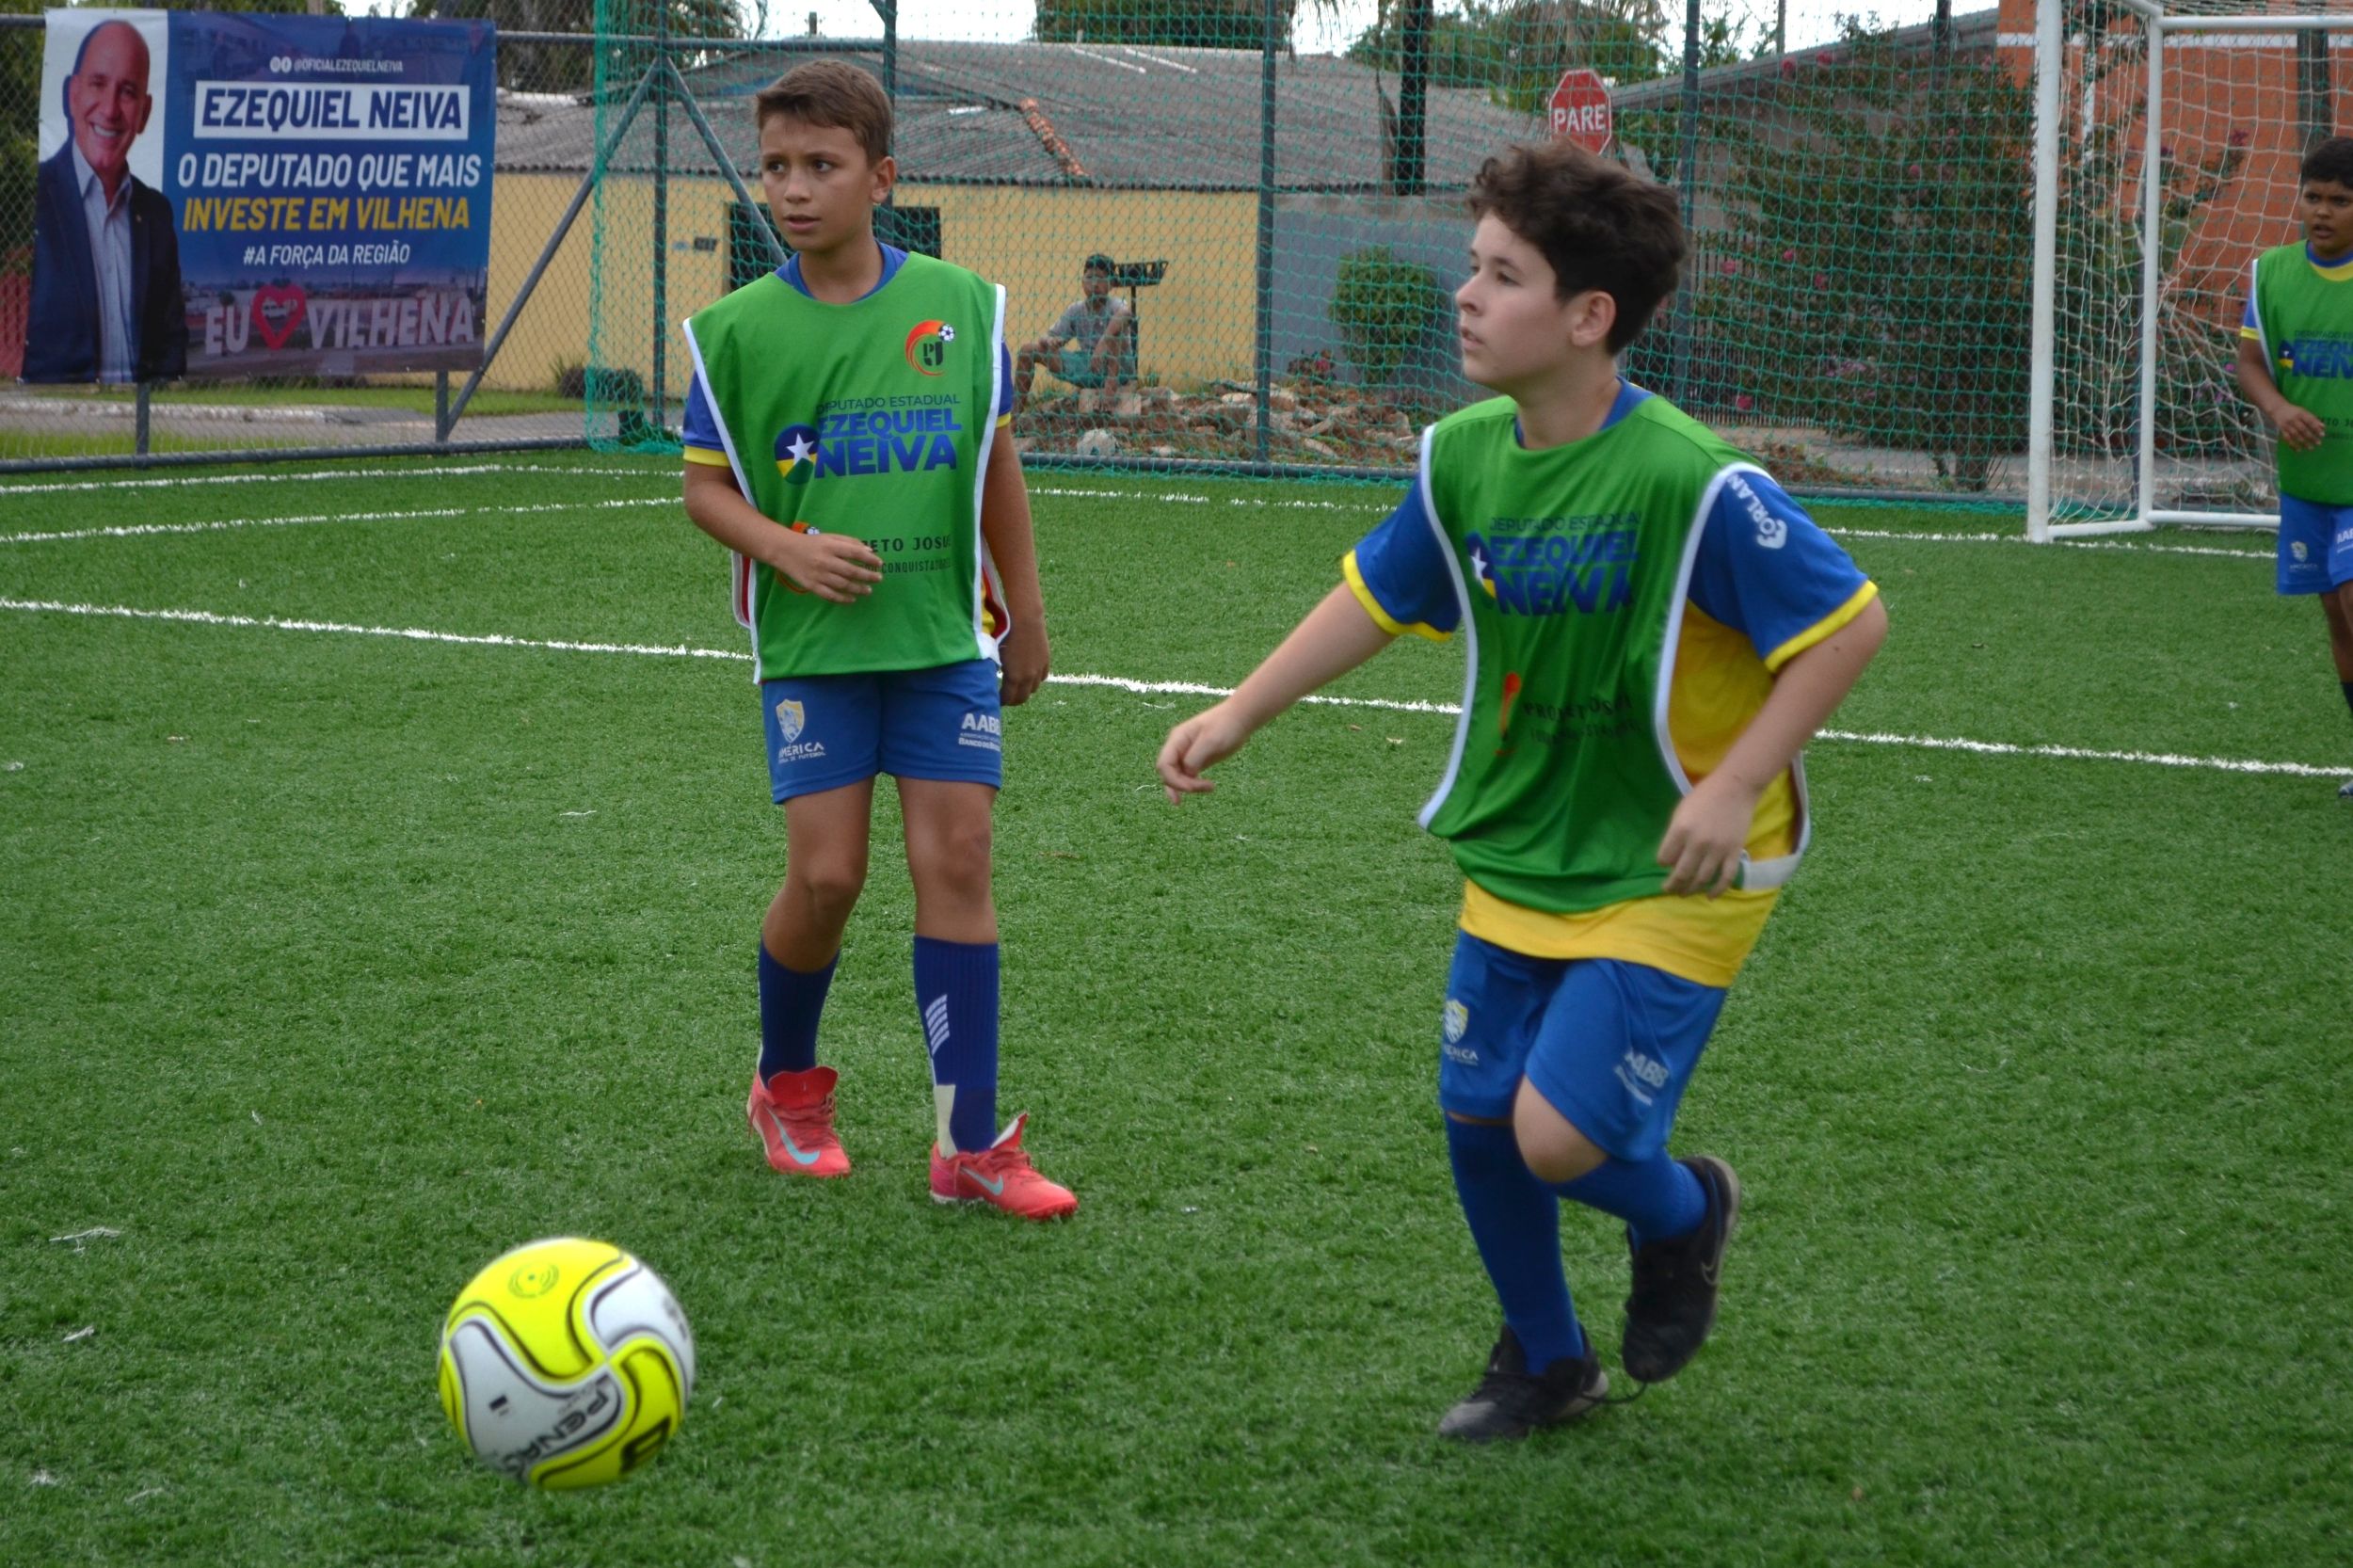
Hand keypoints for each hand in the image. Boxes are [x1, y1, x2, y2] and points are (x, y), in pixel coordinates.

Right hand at [773, 529, 881, 603]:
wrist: (785, 550)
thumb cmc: (812, 543)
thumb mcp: (830, 538)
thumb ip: (849, 542)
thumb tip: (869, 551)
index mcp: (830, 546)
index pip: (854, 553)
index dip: (869, 559)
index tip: (879, 564)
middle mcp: (825, 561)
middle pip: (851, 571)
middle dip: (867, 576)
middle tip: (879, 579)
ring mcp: (818, 575)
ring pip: (842, 585)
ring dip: (858, 589)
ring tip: (868, 590)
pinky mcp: (812, 586)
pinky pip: (830, 595)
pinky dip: (842, 599)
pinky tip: (852, 599)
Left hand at [998, 618, 1048, 706]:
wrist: (1025, 619)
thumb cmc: (1005, 634)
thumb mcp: (997, 655)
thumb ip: (995, 669)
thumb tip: (990, 678)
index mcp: (1015, 677)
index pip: (1008, 699)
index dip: (1001, 701)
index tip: (996, 700)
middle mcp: (1029, 677)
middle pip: (1023, 698)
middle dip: (1013, 700)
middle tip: (1006, 697)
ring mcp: (1039, 669)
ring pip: (1034, 689)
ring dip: (1025, 689)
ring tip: (1017, 685)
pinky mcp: (1046, 661)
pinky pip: (1042, 677)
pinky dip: (1035, 679)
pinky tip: (1028, 674)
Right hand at [1156, 702, 1252, 803]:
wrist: (1239, 718)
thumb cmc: (1225, 725)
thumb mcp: (1210, 741)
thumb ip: (1195, 758)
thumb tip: (1187, 773)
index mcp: (1177, 739)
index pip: (1163, 765)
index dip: (1173, 780)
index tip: (1192, 788)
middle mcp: (1177, 748)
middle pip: (1168, 773)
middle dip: (1182, 785)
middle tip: (1205, 787)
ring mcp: (1186, 755)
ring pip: (1177, 777)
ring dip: (1189, 787)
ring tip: (1210, 788)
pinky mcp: (1196, 761)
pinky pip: (1187, 777)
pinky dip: (1193, 785)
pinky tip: (1207, 788)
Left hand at [1655, 775, 1760, 896]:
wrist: (1735, 788)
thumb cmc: (1704, 797)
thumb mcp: (1681, 811)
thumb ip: (1674, 835)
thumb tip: (1670, 859)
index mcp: (1681, 830)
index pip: (1664, 858)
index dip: (1662, 863)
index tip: (1664, 864)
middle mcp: (1698, 843)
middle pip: (1681, 873)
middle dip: (1672, 885)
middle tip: (1669, 890)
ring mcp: (1718, 850)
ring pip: (1702, 879)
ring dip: (1691, 890)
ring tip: (1684, 894)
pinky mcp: (1734, 853)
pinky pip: (1726, 878)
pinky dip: (1718, 890)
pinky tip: (1710, 897)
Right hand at [2275, 403, 2327, 451]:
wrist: (2277, 409)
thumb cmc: (2293, 410)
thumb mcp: (2303, 411)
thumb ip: (2312, 418)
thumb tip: (2322, 427)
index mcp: (2300, 413)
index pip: (2310, 421)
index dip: (2316, 428)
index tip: (2322, 435)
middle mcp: (2293, 419)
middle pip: (2303, 429)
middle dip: (2311, 437)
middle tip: (2318, 443)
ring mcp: (2287, 425)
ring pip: (2296, 435)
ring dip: (2303, 442)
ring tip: (2311, 448)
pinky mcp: (2282, 430)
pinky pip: (2287, 438)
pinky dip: (2293, 445)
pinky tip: (2298, 450)